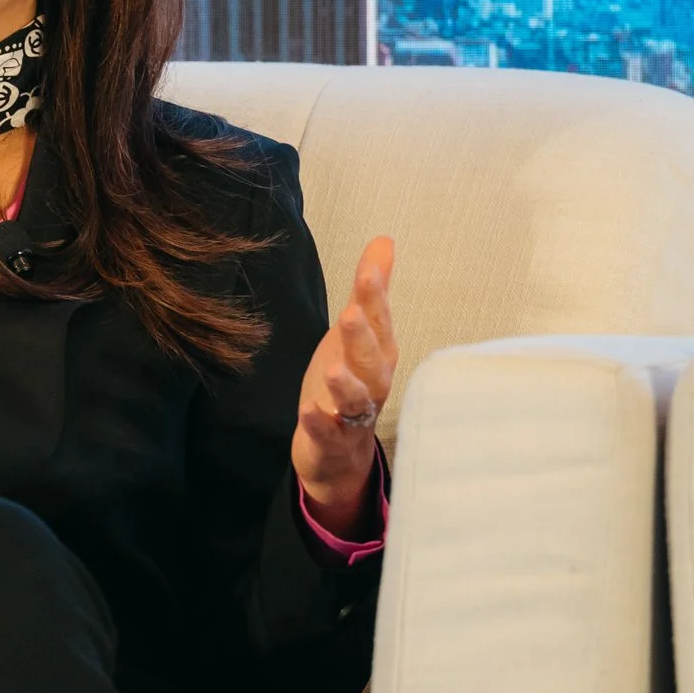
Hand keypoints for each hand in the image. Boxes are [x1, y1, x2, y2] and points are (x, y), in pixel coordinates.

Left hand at [291, 236, 397, 539]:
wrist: (338, 451)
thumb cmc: (350, 382)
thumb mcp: (356, 332)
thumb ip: (369, 290)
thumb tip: (384, 241)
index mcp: (378, 354)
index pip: (379, 321)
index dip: (374, 295)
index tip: (368, 269)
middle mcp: (372, 384)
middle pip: (373, 360)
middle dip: (363, 338)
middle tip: (350, 314)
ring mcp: (353, 415)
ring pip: (357, 400)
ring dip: (347, 385)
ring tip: (334, 368)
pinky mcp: (332, 441)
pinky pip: (330, 434)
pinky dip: (321, 423)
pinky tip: (309, 411)